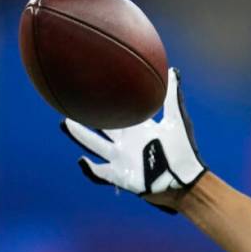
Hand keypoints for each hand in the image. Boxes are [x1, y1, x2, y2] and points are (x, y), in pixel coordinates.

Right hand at [60, 68, 206, 211]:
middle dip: (86, 116)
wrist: (185, 180)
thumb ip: (173, 97)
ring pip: (94, 145)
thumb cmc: (184, 151)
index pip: (117, 112)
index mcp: (137, 128)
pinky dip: (88, 169)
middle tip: (70, 101)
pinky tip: (81, 160)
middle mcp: (125, 142)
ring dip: (80, 136)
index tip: (91, 85)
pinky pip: (98, 173)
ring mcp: (120, 159)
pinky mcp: (119, 176)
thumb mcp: (177, 121)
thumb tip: (173, 71)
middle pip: (100, 127)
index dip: (105, 100)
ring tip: (66, 123)